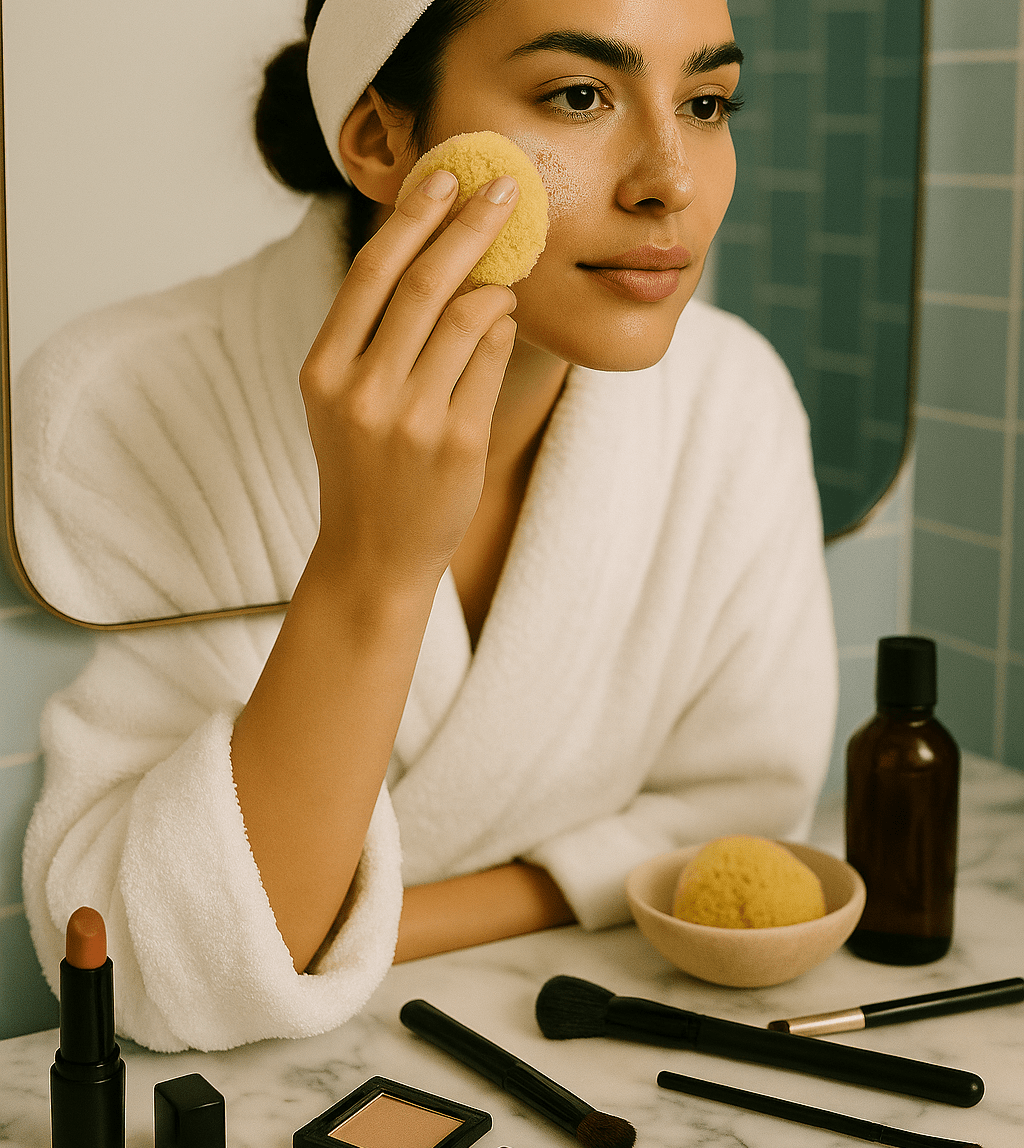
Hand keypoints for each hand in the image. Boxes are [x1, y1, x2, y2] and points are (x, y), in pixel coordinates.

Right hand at [300, 169, 520, 592]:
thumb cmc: (362, 472)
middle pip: (425, 283)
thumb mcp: (340, 402)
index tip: (444, 178)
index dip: (411, 218)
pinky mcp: (458, 443)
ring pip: (469, 317)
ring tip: (503, 274)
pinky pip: (492, 361)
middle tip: (505, 189)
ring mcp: (411, 418)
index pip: (370, 274)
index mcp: (323, 371)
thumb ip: (370, 336)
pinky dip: (503, 331)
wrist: (372, 558)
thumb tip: (434, 257)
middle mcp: (362, 390)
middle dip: (471, 225)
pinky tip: (503, 322)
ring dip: (495, 283)